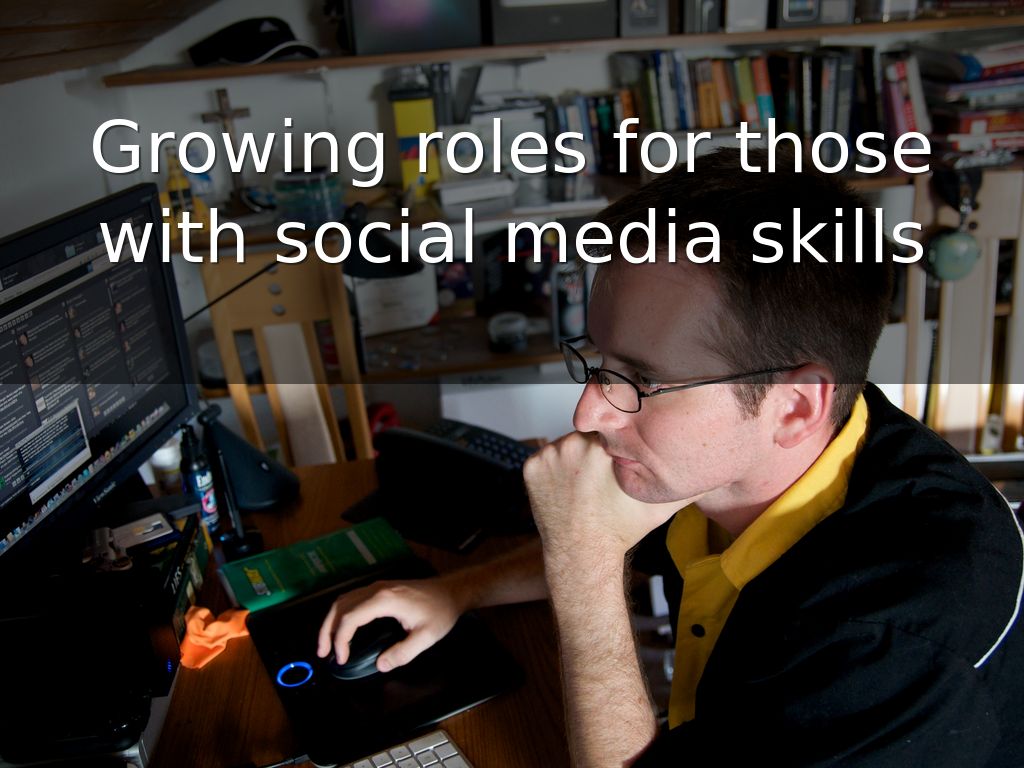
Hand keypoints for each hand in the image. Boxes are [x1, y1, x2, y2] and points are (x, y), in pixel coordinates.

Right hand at [316, 578, 460, 671]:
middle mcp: (376, 590)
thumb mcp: (426, 637)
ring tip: (327, 643)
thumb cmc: (440, 610)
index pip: (350, 618)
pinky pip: (352, 599)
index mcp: (384, 600)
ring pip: (343, 600)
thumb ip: (403, 653)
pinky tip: (341, 628)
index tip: (341, 658)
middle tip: (323, 653)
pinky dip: (341, 614)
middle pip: (340, 607)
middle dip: (327, 630)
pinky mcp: (380, 589)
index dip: (340, 640)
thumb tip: (381, 665)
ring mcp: (377, 587)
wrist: (451, 591)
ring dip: (331, 621)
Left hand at [523, 431, 682, 567]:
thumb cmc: (618, 530)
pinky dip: (554, 469)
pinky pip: (545, 457)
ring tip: (585, 484)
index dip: (618, 441)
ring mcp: (548, 456)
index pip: (612, 426)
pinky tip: (567, 488)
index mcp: (601, 447)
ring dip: (575, 457)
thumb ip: (687, 481)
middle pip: (589, 433)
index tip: (619, 457)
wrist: (583, 555)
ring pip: (567, 443)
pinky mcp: (531, 467)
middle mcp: (571, 446)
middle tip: (603, 475)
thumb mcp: (660, 504)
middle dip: (597, 448)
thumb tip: (710, 468)